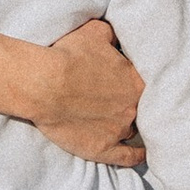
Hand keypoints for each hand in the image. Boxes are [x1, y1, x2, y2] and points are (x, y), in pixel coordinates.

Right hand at [31, 16, 144, 165]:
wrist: (43, 84)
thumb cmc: (68, 56)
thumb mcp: (95, 32)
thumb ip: (114, 34)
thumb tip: (119, 37)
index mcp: (136, 81)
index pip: (146, 83)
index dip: (136, 81)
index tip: (126, 80)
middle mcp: (133, 108)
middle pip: (142, 107)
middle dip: (133, 102)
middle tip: (121, 99)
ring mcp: (119, 130)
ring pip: (133, 129)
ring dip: (130, 124)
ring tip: (122, 121)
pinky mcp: (103, 149)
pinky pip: (128, 157)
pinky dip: (137, 156)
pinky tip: (142, 154)